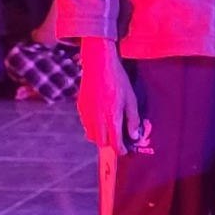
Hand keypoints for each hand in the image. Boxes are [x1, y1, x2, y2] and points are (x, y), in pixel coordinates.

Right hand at [78, 39, 145, 153]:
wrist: (98, 64)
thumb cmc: (118, 81)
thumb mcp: (131, 100)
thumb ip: (133, 120)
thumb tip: (134, 136)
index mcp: (111, 118)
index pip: (115, 143)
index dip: (121, 150)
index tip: (125, 150)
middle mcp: (97, 120)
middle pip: (101, 143)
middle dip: (110, 144)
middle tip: (118, 139)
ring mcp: (86, 114)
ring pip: (91, 135)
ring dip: (100, 136)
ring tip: (109, 128)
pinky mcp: (80, 108)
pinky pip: (86, 124)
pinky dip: (92, 126)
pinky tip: (100, 117)